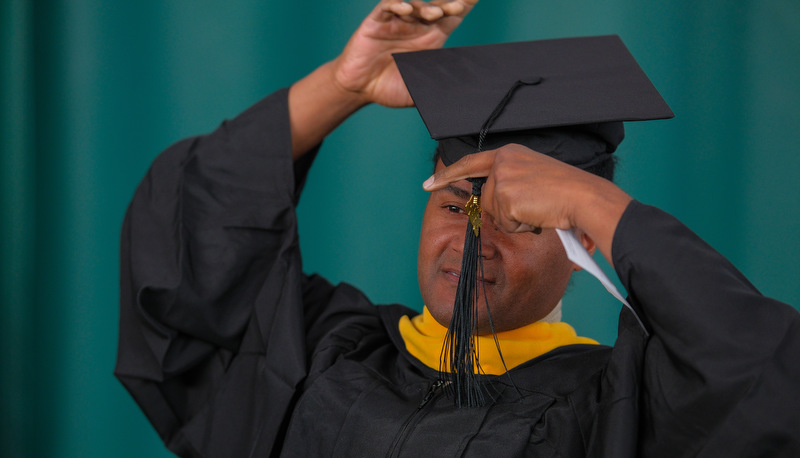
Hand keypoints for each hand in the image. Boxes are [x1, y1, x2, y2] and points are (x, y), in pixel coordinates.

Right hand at [332, 0, 478, 106]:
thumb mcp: (420, 88)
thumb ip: (438, 85)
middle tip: (460, 5)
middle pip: (438, 6)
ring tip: (435, 13)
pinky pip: (388, 6)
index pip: (452, 17)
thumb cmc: (390, 87)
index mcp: (431, 39)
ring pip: (415, 4)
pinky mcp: (377, 21)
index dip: (465, 5)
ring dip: (426, 6)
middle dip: (450, 3)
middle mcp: (417, 26)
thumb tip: (462, 87)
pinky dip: (397, 4)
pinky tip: (406, 8)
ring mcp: (397, 21)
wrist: (360, 89)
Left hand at [422, 144, 632, 262]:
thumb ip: (510, 183)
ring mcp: (502, 178)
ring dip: (515, 220)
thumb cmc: (566, 193)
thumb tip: (492, 205)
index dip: (448, 175)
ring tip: (539, 209)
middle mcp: (503, 160)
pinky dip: (521, 226)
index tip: (427, 184)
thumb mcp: (533, 178)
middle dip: (504, 212)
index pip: (471, 163)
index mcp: (510, 153)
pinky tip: (537, 215)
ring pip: (494, 213)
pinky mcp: (505, 195)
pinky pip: (504, 223)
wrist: (583, 197)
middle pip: (486, 198)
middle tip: (533, 207)